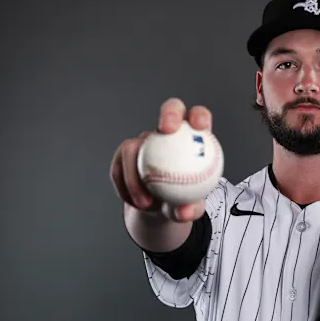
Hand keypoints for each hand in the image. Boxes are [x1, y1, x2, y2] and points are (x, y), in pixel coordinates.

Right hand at [109, 98, 212, 221]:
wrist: (159, 209)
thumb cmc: (181, 203)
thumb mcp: (190, 209)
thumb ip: (191, 209)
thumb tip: (185, 211)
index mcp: (192, 139)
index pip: (199, 118)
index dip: (199, 116)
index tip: (199, 127)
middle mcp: (168, 133)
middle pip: (171, 110)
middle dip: (169, 113)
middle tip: (166, 130)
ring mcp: (144, 141)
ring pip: (134, 147)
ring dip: (136, 177)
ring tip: (146, 203)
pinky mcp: (123, 155)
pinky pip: (120, 169)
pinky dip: (126, 188)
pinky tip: (134, 204)